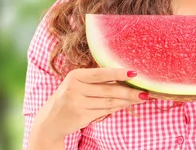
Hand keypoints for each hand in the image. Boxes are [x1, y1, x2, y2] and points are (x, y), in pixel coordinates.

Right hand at [31, 68, 147, 141]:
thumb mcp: (76, 84)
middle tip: (145, 91)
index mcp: (75, 76)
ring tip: (140, 98)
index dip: (118, 73)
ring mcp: (77, 104)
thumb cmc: (69, 97)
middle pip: (108, 90)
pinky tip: (127, 105)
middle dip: (129, 91)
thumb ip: (96, 79)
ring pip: (109, 101)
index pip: (100, 73)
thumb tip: (125, 75)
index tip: (134, 73)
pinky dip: (118, 107)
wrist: (49, 122)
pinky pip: (105, 111)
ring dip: (127, 100)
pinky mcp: (81, 117)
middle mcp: (74, 89)